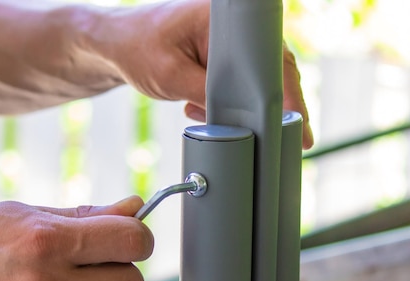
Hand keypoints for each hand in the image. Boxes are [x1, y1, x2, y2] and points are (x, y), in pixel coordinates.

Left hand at [96, 0, 312, 148]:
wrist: (116, 45)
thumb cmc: (138, 50)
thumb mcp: (171, 76)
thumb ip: (207, 94)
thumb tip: (241, 121)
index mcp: (224, 17)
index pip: (270, 56)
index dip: (285, 92)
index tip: (293, 122)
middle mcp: (235, 23)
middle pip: (274, 68)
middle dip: (268, 106)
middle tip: (270, 135)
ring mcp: (231, 38)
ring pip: (258, 79)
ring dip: (241, 106)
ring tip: (197, 109)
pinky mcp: (224, 54)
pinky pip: (240, 81)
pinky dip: (227, 101)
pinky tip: (196, 106)